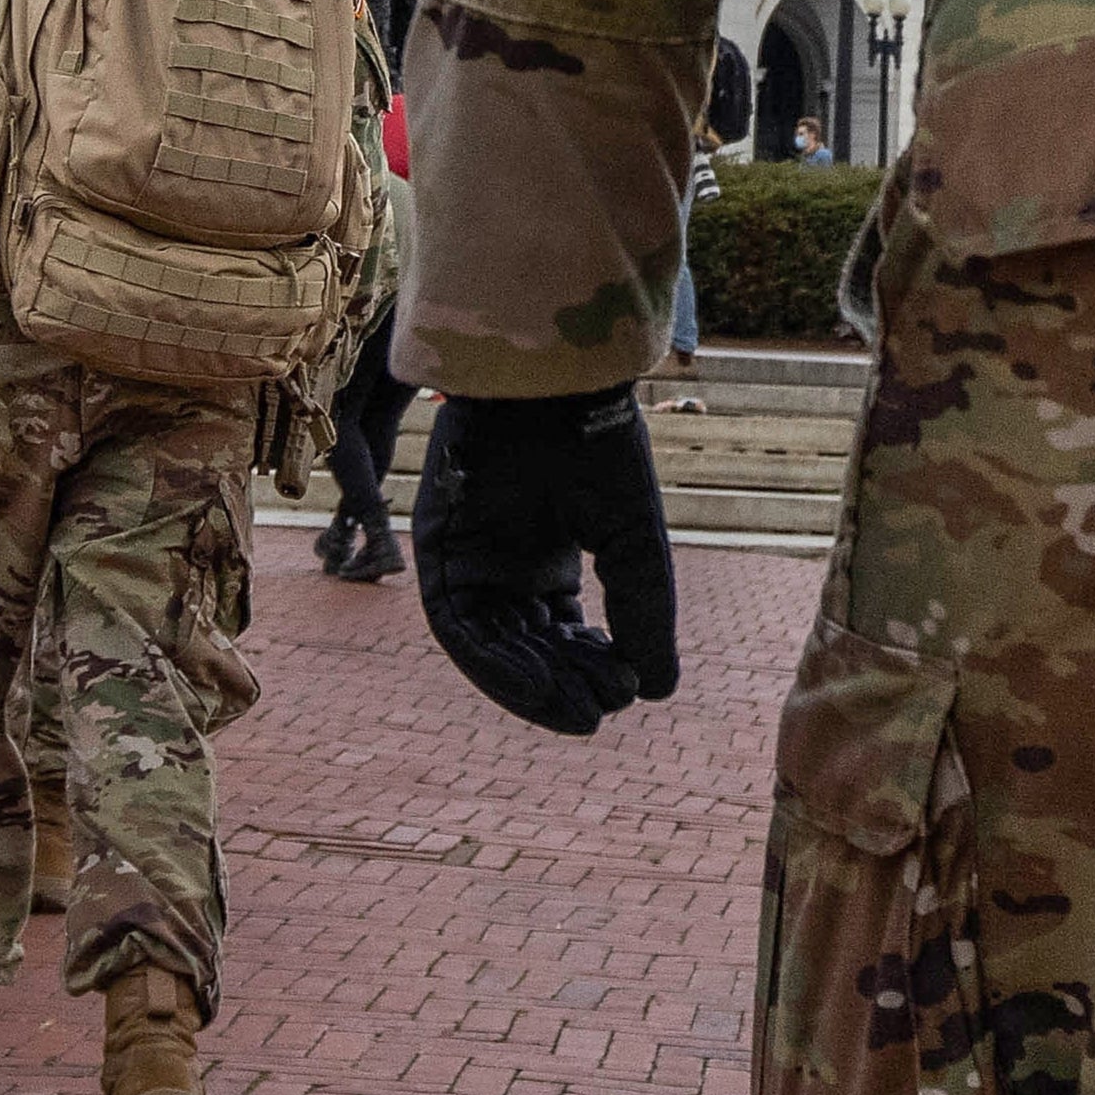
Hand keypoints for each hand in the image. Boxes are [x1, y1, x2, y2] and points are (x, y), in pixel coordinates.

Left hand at [413, 386, 676, 734]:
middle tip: (599, 712)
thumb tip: (658, 692)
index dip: (590, 667)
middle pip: (525, 645)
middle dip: (562, 684)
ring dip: (531, 684)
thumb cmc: (595, 442)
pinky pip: (457, 624)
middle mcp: (500, 563)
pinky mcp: (436, 549)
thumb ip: (644, 610)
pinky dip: (493, 661)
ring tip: (578, 710)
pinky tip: (538, 686)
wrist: (556, 382)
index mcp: (543, 557)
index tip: (624, 693)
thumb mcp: (630, 539)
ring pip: (490, 645)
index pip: (559, 633)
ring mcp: (465, 557)